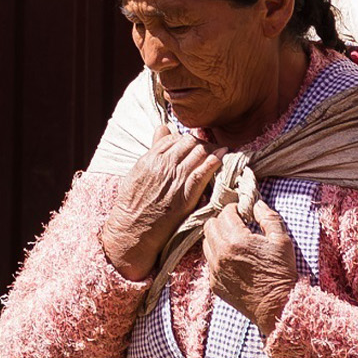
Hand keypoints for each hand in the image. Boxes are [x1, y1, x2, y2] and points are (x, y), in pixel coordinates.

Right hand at [100, 131, 219, 281]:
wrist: (133, 230)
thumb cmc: (133, 203)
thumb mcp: (138, 171)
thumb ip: (153, 149)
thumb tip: (163, 127)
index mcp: (150, 158)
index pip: (174, 138)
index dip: (185, 140)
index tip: (191, 146)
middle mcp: (163, 165)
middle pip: (189, 142)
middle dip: (199, 143)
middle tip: (206, 150)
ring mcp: (175, 179)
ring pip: (198, 153)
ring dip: (210, 150)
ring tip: (217, 153)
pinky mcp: (186, 194)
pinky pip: (203, 172)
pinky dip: (216, 160)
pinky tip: (224, 154)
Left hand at [204, 198, 301, 332]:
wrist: (276, 307)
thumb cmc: (281, 273)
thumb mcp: (282, 241)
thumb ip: (268, 218)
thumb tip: (257, 204)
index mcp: (237, 240)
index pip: (225, 213)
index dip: (234, 209)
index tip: (243, 212)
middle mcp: (221, 254)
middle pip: (210, 225)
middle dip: (222, 221)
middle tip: (237, 224)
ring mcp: (215, 270)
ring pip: (206, 243)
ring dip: (217, 237)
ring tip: (233, 241)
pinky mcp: (215, 283)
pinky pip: (209, 262)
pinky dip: (218, 255)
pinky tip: (233, 259)